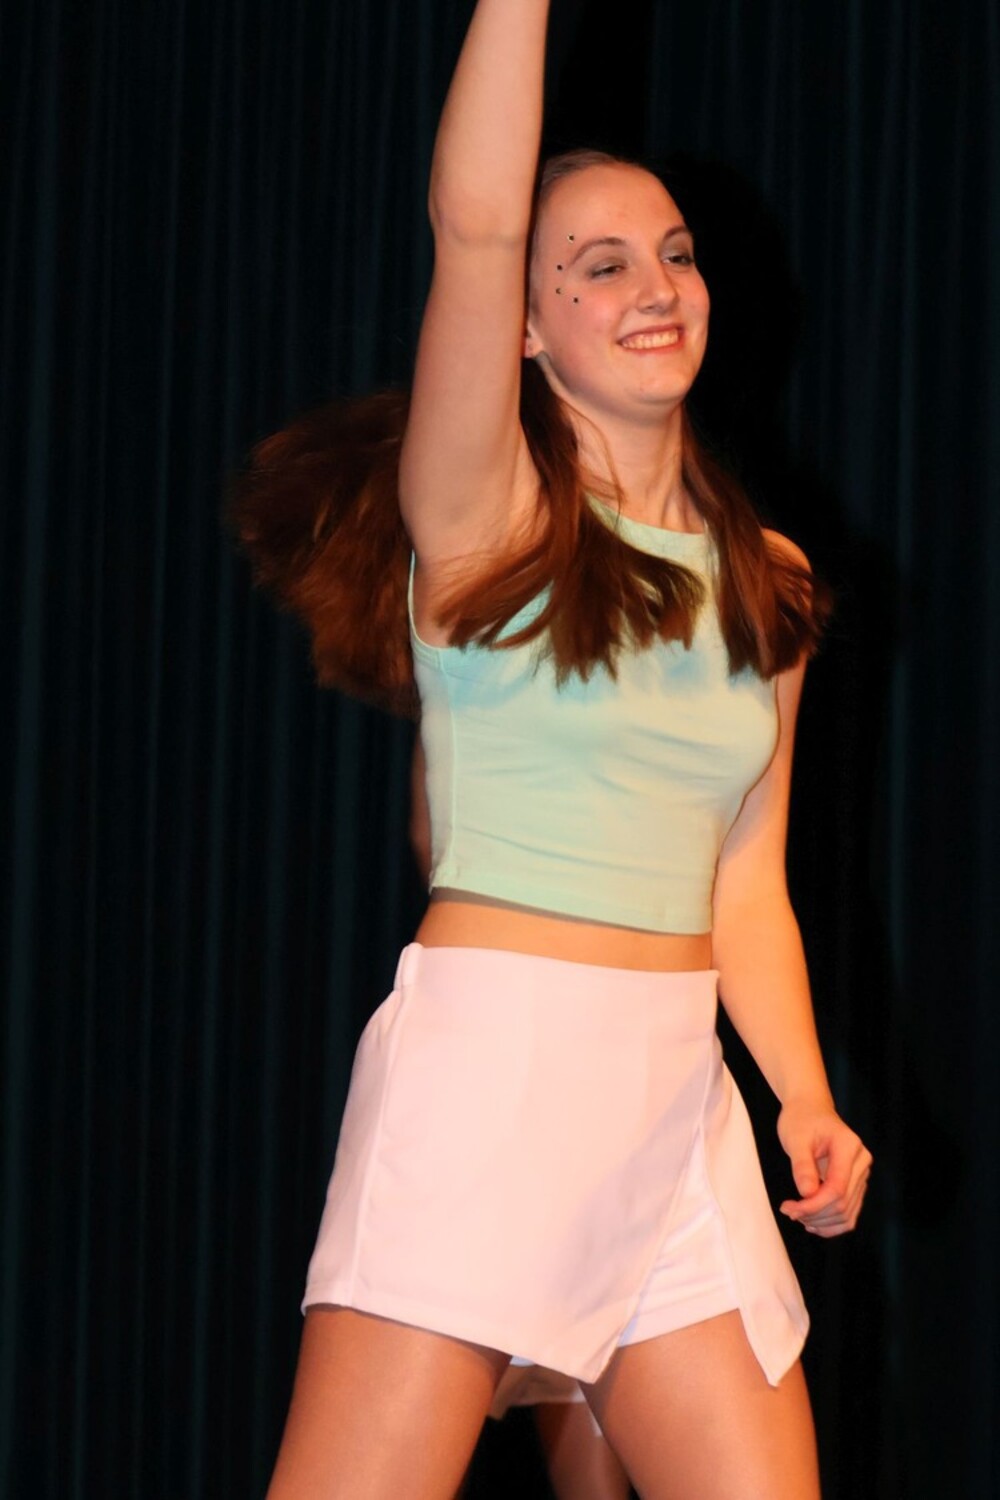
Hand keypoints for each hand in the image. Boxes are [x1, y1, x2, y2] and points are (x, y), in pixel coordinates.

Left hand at [777, 1098, 871, 1236]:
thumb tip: (807, 1194)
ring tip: (796, 1215)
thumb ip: (802, 1165)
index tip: (789, 1208)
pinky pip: (848, 1213)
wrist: (810, 1109)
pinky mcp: (856, 1184)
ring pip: (847, 1213)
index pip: (836, 1188)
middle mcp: (861, 1162)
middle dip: (813, 1214)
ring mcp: (861, 1174)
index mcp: (849, 1147)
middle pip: (842, 1204)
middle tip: (788, 1211)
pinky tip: (811, 1220)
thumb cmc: (801, 1119)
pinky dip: (830, 1223)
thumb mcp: (795, 1138)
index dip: (813, 1205)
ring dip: (821, 1222)